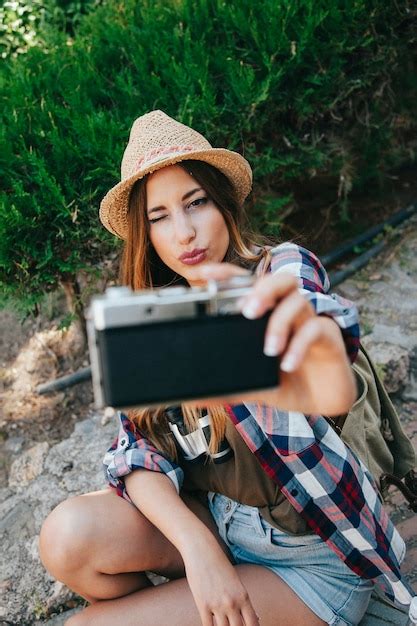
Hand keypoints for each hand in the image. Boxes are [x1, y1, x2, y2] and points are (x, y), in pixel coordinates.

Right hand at [182, 540, 258, 625]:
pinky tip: (211, 625)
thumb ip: (243, 601)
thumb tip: (255, 618)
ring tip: (223, 625)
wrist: (202, 551)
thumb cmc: (220, 565)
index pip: (253, 623)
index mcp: (243, 596)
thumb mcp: (236, 582)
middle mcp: (232, 602)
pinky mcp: (202, 605)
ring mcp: (217, 605)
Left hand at [192, 262, 355, 415]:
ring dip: (280, 322)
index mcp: (268, 316)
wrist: (323, 404)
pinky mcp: (329, 336)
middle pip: (280, 280)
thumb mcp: (254, 386)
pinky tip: (287, 365)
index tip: (204, 273)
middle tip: (247, 311)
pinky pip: (315, 329)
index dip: (228, 274)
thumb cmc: (288, 384)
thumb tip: (194, 398)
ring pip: (298, 299)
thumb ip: (227, 388)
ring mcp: (309, 321)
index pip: (249, 285)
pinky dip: (299, 346)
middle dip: (262, 289)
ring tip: (269, 349)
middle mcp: (288, 312)